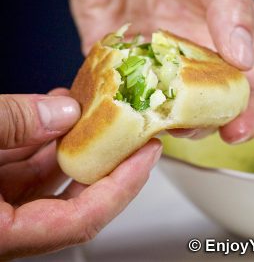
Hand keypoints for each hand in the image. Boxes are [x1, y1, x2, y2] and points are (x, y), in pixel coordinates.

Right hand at [0, 88, 161, 259]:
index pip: (84, 219)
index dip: (124, 186)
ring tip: (93, 111)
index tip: (147, 155)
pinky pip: (25, 166)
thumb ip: (13, 124)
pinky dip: (42, 139)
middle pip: (74, 199)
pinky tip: (53, 112)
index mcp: (0, 234)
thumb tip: (64, 113)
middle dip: (107, 161)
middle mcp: (5, 226)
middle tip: (133, 132)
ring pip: (50, 178)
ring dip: (74, 142)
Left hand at [60, 0, 253, 142]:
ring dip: (163, 123)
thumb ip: (230, 7)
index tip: (236, 133)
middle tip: (185, 126)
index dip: (252, 116)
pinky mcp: (124, 65)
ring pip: (170, 112)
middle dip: (202, 126)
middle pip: (211, 111)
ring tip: (152, 117)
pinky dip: (125, 109)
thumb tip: (245, 60)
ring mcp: (160, 66)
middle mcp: (197, 59)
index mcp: (229, 40)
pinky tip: (120, 108)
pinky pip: (127, 96)